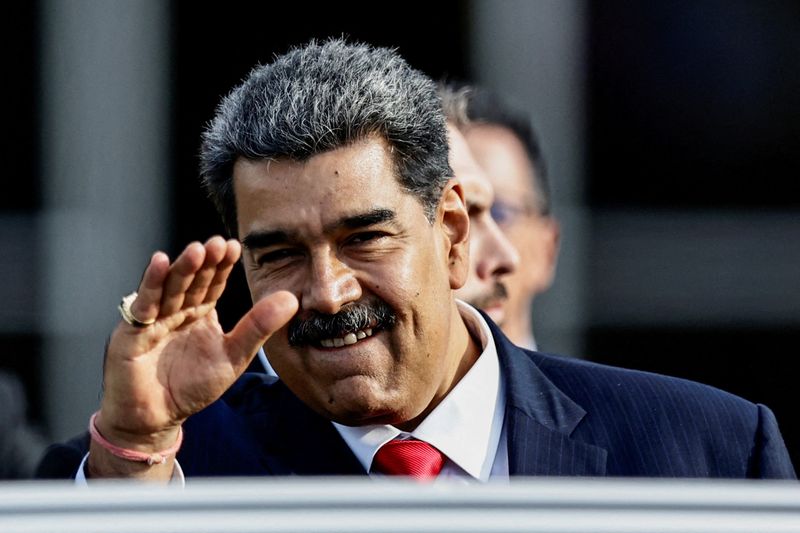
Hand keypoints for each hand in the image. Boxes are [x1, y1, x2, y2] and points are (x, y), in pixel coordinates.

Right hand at [96, 236, 296, 455]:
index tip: (235, 247)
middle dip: (204, 262)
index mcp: (200, 312)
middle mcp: (177, 310)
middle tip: (218, 243)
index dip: (222, 266)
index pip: (213, 283)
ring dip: (182, 269)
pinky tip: (159, 263)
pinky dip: (150, 284)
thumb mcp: (233, 356)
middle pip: (192, 280)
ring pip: (169, 288)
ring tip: (197, 251)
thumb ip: (259, 327)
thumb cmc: (191, 387)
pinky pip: (142, 305)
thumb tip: (292, 298)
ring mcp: (153, 318)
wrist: (156, 418)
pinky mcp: (132, 332)